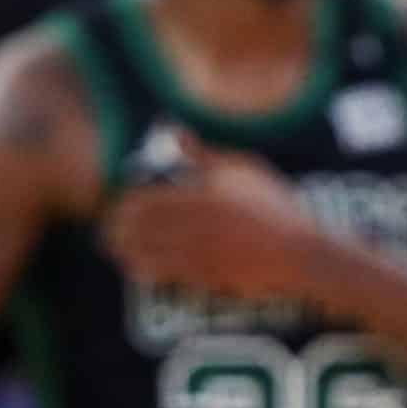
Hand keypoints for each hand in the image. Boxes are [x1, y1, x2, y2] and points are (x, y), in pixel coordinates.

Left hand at [101, 131, 321, 299]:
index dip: (125, 204)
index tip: (115, 204)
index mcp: (201, 195)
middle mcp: (196, 225)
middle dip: (118, 229)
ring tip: (113, 248)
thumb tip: (171, 130)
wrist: (300, 252)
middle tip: (106, 229)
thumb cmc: (273, 206)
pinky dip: (147, 270)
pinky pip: (168, 274)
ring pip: (150, 252)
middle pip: (142, 227)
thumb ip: (202, 154)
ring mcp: (202, 253)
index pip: (148, 199)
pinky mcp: (209, 277)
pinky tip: (135, 269)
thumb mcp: (242, 169)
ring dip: (126, 250)